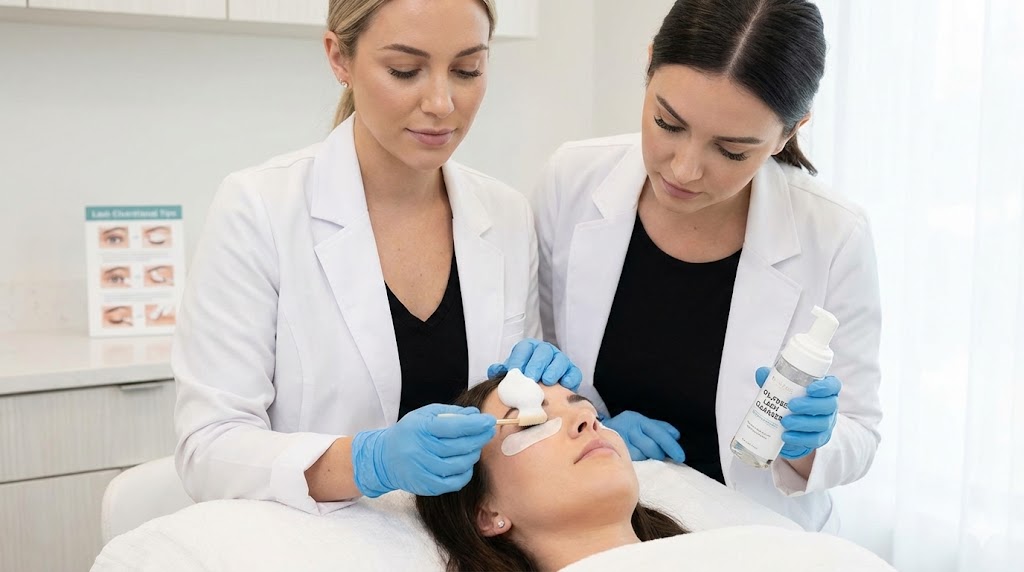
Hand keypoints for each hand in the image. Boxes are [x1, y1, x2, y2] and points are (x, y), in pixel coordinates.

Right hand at [351, 404, 495, 497]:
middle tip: (489, 432)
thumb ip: (451, 413)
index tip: (489, 420)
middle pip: (458, 446)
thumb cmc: (410, 432)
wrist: (385, 457)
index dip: (474, 424)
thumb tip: (476, 414)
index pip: (452, 426)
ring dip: (473, 454)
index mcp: (420, 428)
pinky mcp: (426, 485)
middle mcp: (420, 450)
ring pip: (458, 465)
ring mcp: (422, 470)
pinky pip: (454, 482)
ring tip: (475, 447)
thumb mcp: (425, 414)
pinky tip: (466, 464)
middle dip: (479, 438)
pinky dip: (465, 473)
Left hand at [487, 338, 582, 390]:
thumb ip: (502, 371)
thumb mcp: (512, 374)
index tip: (515, 371)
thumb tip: (494, 370)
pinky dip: (570, 378)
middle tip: (530, 378)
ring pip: (560, 360)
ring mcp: (560, 360)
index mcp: (529, 348)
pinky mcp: (572, 372)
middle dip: (536, 364)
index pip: (524, 348)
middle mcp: (546, 351)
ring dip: (553, 370)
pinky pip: (574, 373)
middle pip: (543, 352)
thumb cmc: (524, 381)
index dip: (519, 359)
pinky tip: (564, 384)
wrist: (542, 392)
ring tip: (547, 381)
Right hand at [602, 410, 684, 462]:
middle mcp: (628, 427)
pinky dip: (636, 461)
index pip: (659, 432)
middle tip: (657, 455)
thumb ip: (659, 428)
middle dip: (658, 454)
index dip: (671, 446)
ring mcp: (619, 439)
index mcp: (637, 419)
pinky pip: (632, 460)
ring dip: (646, 458)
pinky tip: (634, 458)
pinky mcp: (613, 451)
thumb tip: (676, 435)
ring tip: (641, 454)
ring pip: (642, 455)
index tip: (681, 457)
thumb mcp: (640, 424)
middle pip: (652, 446)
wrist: (592, 433)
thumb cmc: (623, 430)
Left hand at [754, 367, 841, 459]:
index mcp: (823, 390)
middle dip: (810, 405)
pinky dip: (800, 438)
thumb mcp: (781, 389)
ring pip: (822, 423)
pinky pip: (815, 440)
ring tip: (784, 422)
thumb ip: (773, 380)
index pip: (833, 385)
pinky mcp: (820, 438)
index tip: (810, 389)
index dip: (826, 387)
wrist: (787, 427)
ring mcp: (827, 423)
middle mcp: (829, 405)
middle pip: (829, 405)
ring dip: (803, 423)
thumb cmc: (788, 400)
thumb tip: (762, 373)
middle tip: (791, 405)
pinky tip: (786, 436)